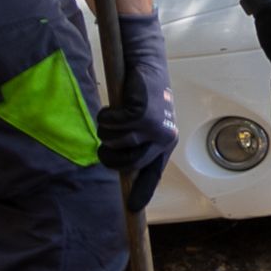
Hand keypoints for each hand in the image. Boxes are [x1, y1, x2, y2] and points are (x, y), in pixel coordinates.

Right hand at [104, 12, 176, 210]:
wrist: (146, 63)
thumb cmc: (143, 93)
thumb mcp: (146, 122)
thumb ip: (139, 144)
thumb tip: (124, 167)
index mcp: (165, 144)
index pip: (152, 174)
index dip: (141, 192)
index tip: (133, 208)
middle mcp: (163, 140)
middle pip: (123, 163)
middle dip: (108, 153)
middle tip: (107, 138)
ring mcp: (153, 128)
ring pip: (113, 142)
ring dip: (106, 128)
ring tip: (116, 114)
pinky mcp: (141, 114)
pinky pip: (109, 124)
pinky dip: (105, 114)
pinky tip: (116, 104)